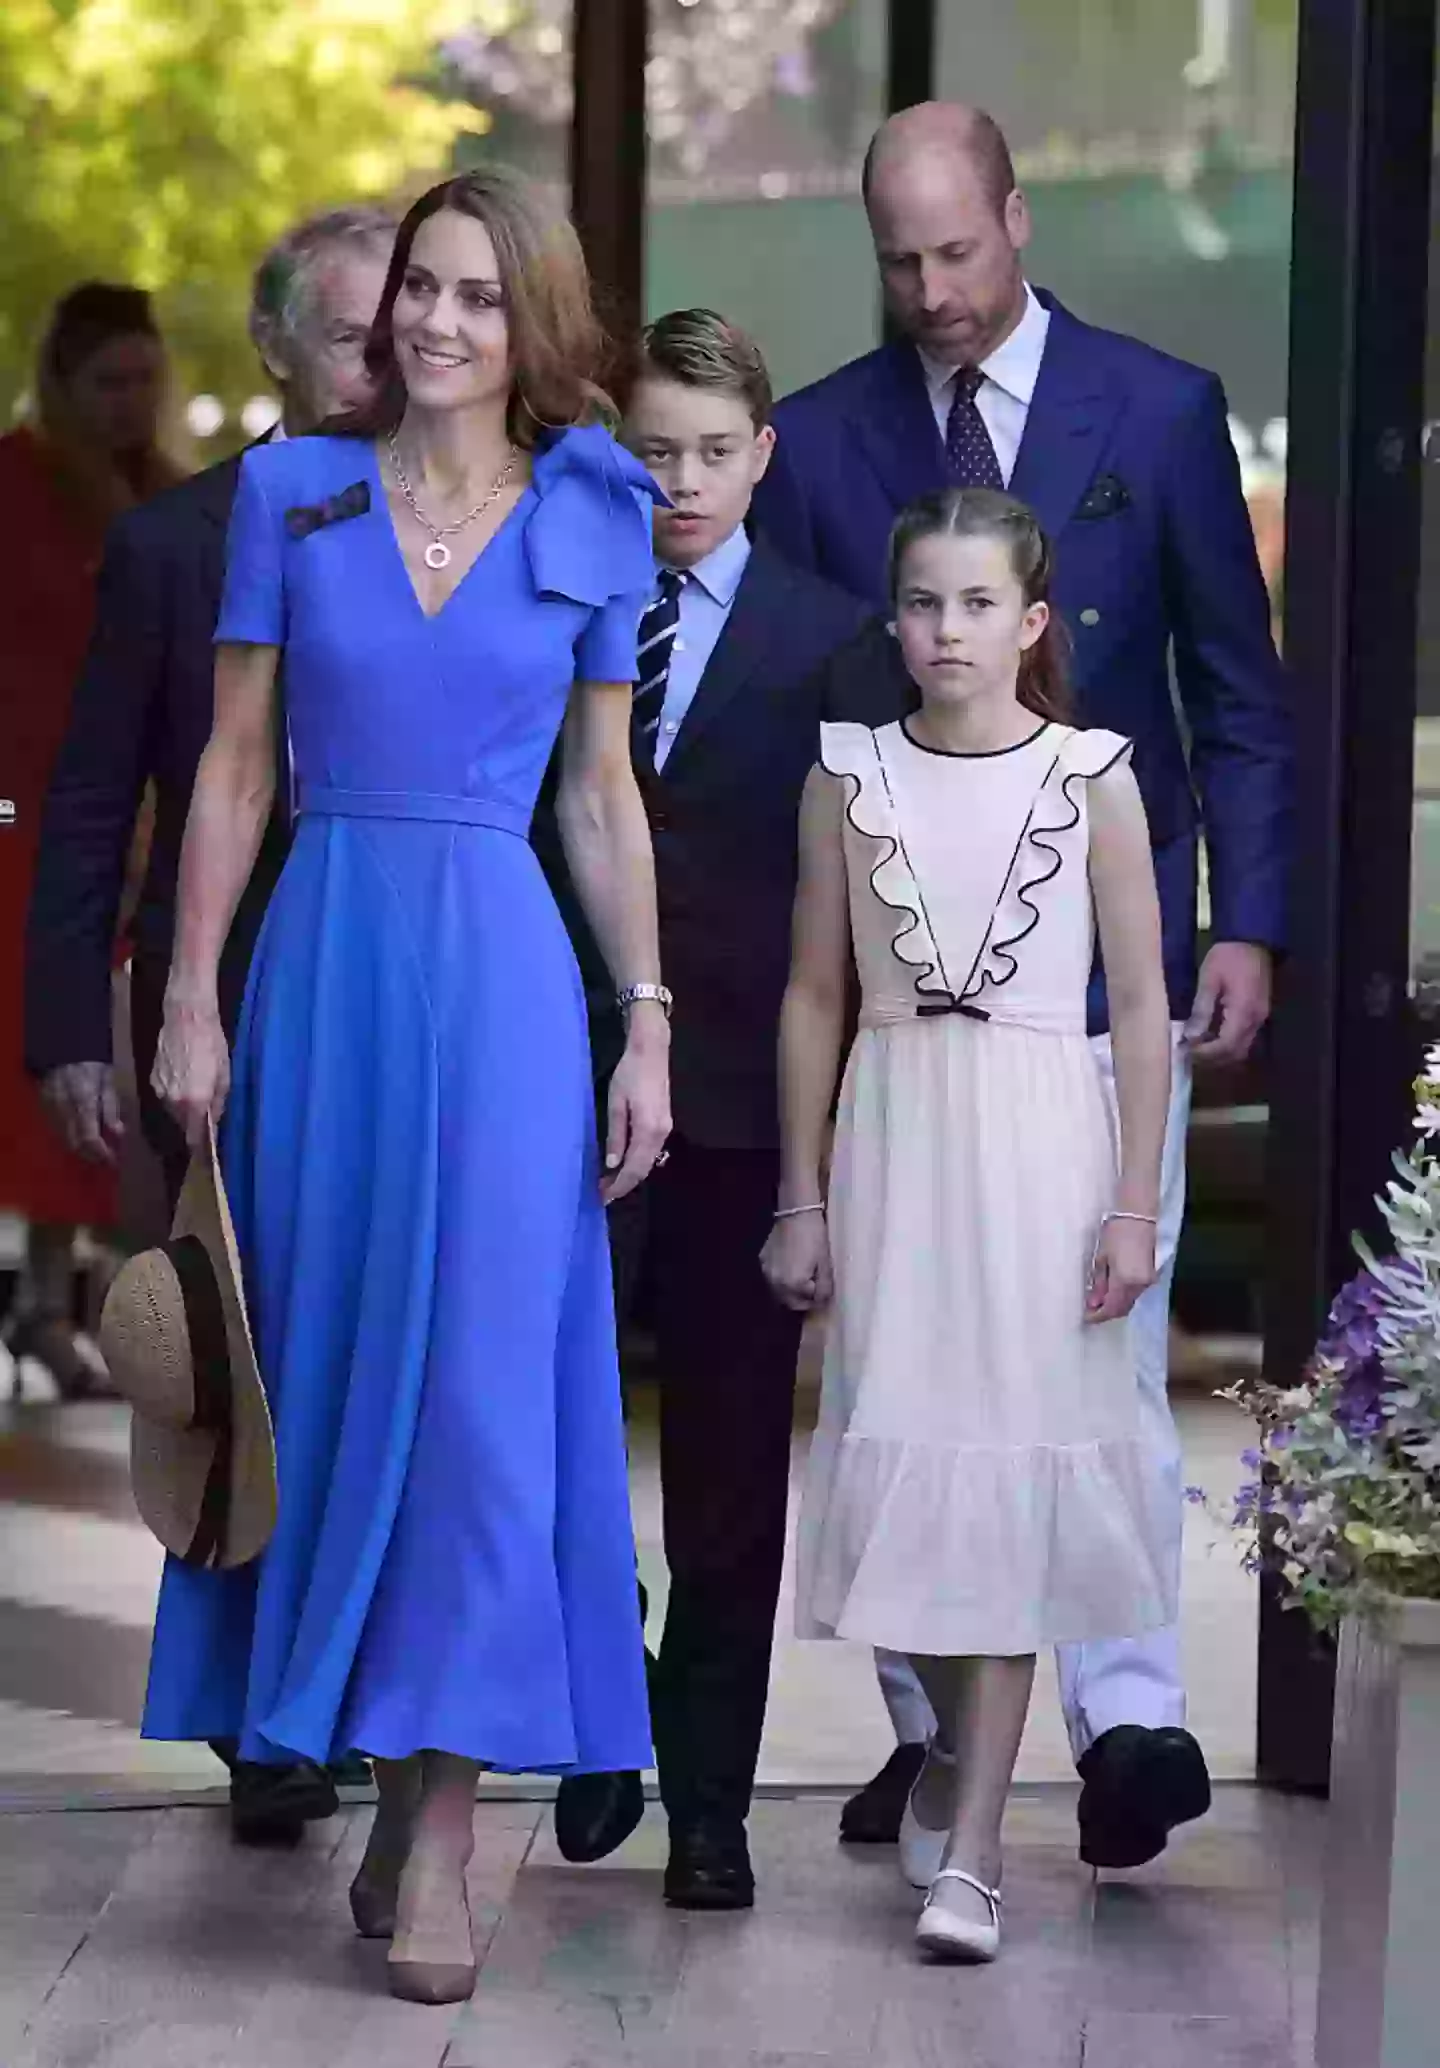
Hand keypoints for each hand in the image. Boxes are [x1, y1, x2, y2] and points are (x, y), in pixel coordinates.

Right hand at [41, 1062, 124, 1165]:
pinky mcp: (44, 1106)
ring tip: (96, 1148)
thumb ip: (111, 1109)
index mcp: (83, 1104)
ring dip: (80, 1148)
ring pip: (64, 1139)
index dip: (101, 1154)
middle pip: (75, 1144)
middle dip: (91, 1155)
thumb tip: (118, 1133)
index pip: (90, 1139)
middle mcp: (64, 1111)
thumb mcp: (108, 1083)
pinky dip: (70, 1136)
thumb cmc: (93, 1063)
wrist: (65, 1046)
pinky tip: (82, 1134)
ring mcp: (51, 1109)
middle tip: (106, 1157)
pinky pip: (57, 1129)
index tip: (113, 1160)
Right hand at [151, 997, 230, 1149]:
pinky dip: (174, 1096)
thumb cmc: (211, 1044)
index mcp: (194, 1102)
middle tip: (206, 1120)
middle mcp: (173, 1101)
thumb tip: (214, 1121)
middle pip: (183, 1125)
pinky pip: (165, 1097)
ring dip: (184, 1110)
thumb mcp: (224, 1075)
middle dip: (194, 1125)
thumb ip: (218, 1103)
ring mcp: (159, 1091)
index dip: (201, 1146)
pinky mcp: (152, 1080)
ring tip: (196, 1096)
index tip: (206, 1153)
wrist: (186, 1018)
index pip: (194, 1136)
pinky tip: (185, 1082)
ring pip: (173, 1111)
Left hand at [601, 1018, 670, 1203]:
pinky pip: (651, 1151)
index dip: (619, 1185)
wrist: (651, 1051)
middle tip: (603, 1192)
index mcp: (647, 1130)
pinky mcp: (664, 1123)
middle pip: (643, 1169)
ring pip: (648, 1161)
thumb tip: (612, 1164)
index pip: (634, 1168)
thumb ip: (615, 1135)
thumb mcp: (615, 1104)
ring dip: (630, 1173)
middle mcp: (660, 1134)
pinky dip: (637, 1161)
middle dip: (624, 1183)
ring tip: (609, 1180)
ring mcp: (665, 1128)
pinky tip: (623, 1162)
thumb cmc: (628, 1074)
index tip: (603, 1196)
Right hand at [761, 1210, 833, 1312]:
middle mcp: (776, 1284)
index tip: (824, 1293)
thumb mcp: (825, 1263)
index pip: (806, 1304)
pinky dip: (782, 1279)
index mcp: (793, 1285)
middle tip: (814, 1289)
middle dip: (802, 1300)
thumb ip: (824, 1287)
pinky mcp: (762, 1261)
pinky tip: (791, 1268)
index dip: (817, 1300)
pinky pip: (773, 1279)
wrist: (796, 1212)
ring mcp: (766, 1273)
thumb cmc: (815, 1237)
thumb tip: (822, 1302)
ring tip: (803, 1279)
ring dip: (791, 1292)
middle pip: (790, 1303)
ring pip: (779, 1292)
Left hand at [1085, 1215, 1157, 1325]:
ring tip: (1099, 1299)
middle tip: (1091, 1310)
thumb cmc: (1115, 1233)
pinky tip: (1112, 1291)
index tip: (1087, 1318)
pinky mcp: (1151, 1276)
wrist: (1138, 1217)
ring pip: (1130, 1302)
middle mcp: (1139, 1285)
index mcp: (1124, 1281)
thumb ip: (1099, 1284)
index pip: (1111, 1308)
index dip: (1098, 1316)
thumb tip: (1093, 1303)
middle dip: (1106, 1313)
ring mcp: (1148, 1281)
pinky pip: (1136, 1293)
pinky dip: (1123, 1296)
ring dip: (1115, 1305)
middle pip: (1122, 1308)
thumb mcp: (1101, 1258)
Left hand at [1183, 941, 1272, 1063]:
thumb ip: (1201, 1010)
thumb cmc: (1228, 956)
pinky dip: (1228, 1043)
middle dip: (1212, 1058)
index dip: (1205, 1053)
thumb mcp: (1209, 979)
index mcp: (1244, 1011)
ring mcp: (1261, 1018)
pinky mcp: (1260, 1013)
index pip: (1225, 1046)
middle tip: (1189, 1052)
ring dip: (1220, 1053)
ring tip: (1197, 1046)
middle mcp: (1256, 1020)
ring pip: (1242, 1048)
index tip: (1185, 1051)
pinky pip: (1245, 1037)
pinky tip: (1210, 1036)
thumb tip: (1191, 1037)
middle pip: (1235, 1053)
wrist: (1254, 938)